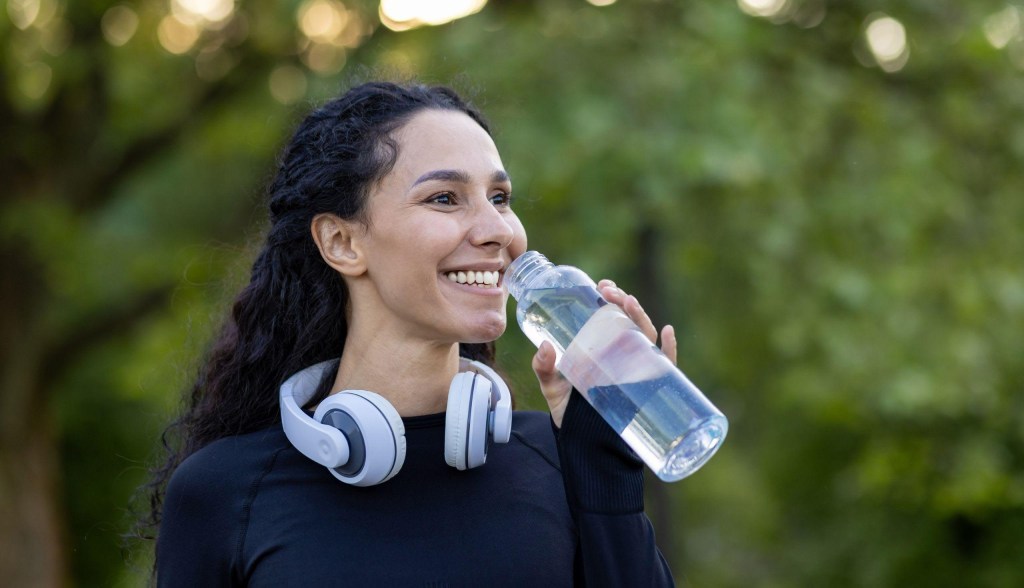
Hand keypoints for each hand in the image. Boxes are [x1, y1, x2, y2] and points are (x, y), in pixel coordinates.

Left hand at [531, 279, 677, 427]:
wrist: (584, 446)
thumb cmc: (570, 413)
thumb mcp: (552, 387)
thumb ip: (544, 368)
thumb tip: (544, 346)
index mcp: (602, 348)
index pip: (610, 316)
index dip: (611, 298)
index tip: (602, 286)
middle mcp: (622, 354)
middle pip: (629, 321)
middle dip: (623, 302)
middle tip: (610, 292)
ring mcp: (637, 370)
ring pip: (645, 337)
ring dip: (640, 316)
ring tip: (629, 302)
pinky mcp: (648, 389)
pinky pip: (665, 366)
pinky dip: (669, 349)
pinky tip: (667, 333)